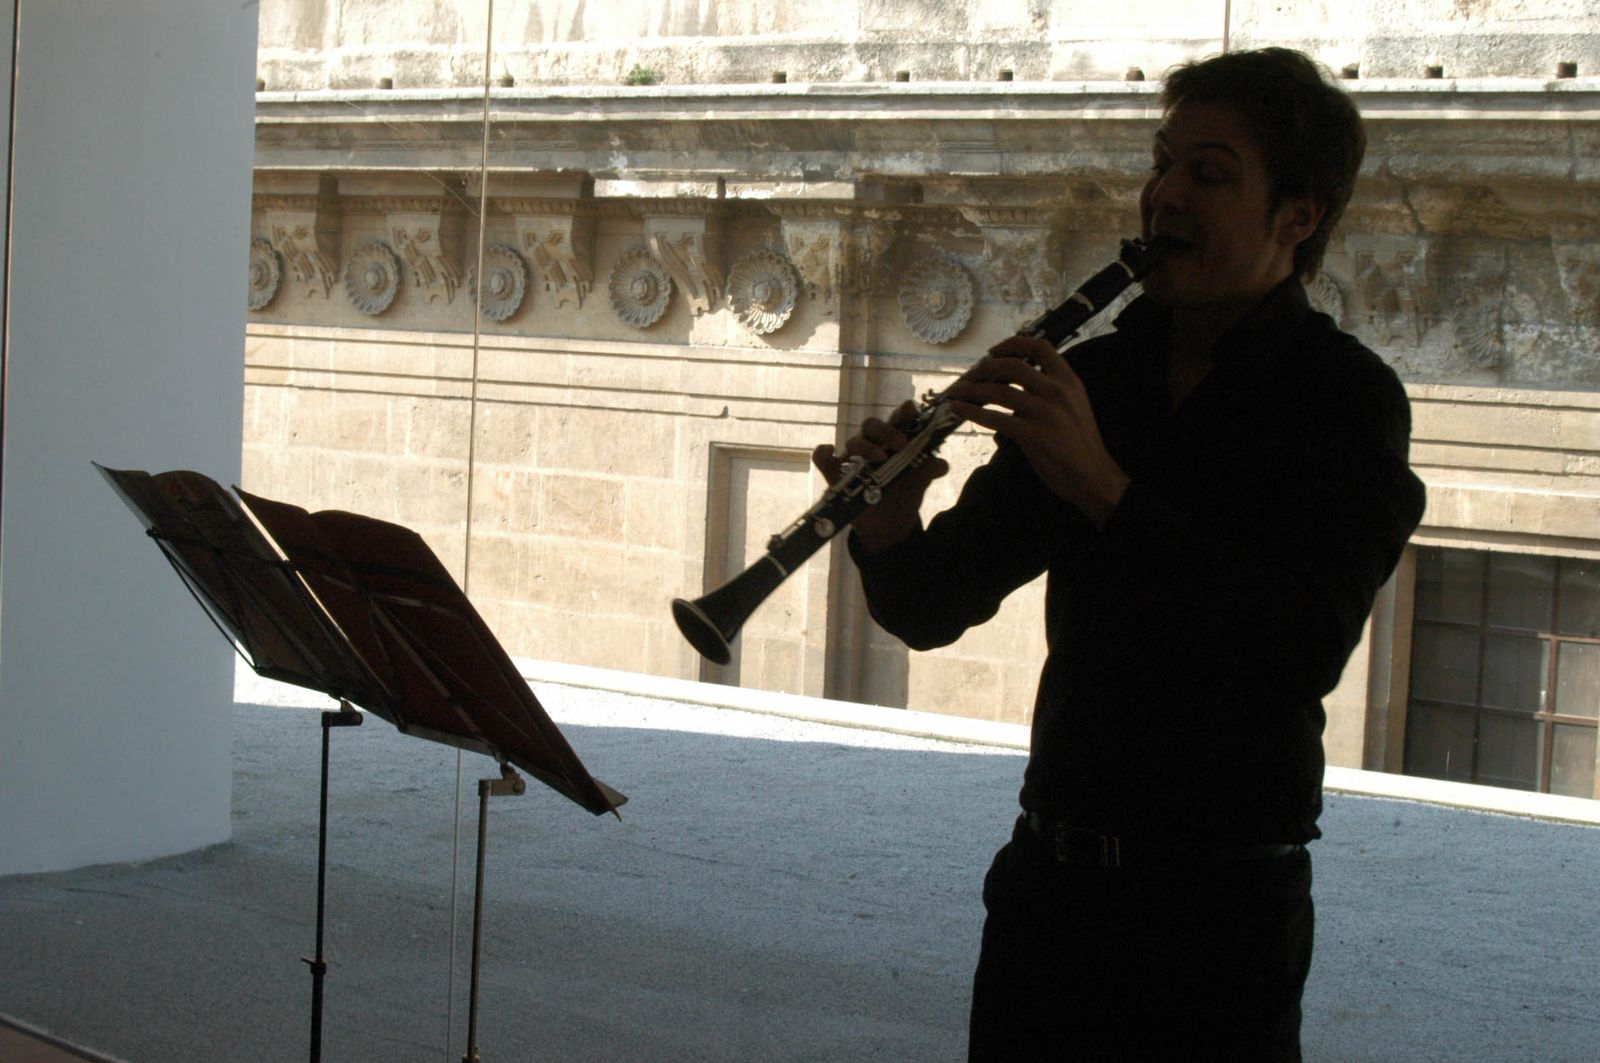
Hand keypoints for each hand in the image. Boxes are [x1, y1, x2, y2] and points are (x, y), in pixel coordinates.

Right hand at [812, 400, 948, 553]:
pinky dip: (823, 454)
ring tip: (880, 458)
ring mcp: (852, 459)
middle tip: (901, 444)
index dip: (903, 412)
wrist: (888, 527)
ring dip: (865, 446)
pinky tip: (828, 451)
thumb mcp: (919, 483)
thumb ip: (928, 470)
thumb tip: (941, 464)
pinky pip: (823, 459)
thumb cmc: (903, 496)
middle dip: (886, 431)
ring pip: (852, 441)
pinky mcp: (836, 475)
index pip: (897, 420)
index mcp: (894, 440)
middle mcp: (872, 444)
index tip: (911, 409)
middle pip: (873, 425)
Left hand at [944, 337, 1128, 528]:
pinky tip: (958, 410)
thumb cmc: (1080, 443)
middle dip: (985, 368)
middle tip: (970, 375)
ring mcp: (1044, 412)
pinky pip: (994, 417)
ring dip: (972, 389)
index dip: (1013, 344)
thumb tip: (1014, 386)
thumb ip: (1050, 391)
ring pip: (998, 390)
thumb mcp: (1074, 406)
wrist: (1091, 475)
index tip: (993, 351)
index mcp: (1069, 381)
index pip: (1040, 347)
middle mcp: (1057, 391)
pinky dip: (971, 411)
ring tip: (956, 391)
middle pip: (1013, 365)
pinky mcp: (1031, 434)